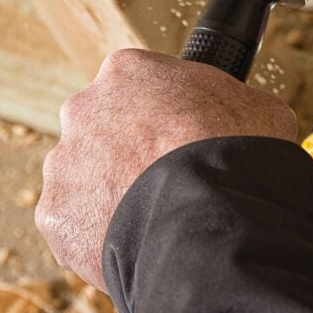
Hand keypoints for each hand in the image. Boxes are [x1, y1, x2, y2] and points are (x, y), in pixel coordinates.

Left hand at [36, 48, 296, 289]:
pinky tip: (139, 242)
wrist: (209, 220)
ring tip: (157, 218)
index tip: (180, 136)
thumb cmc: (238, 155)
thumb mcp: (257, 106)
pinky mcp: (55, 215)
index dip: (164, 116)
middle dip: (128, 153)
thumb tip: (241, 119)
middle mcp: (84, 109)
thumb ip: (228, 104)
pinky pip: (78, 225)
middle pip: (103, 130)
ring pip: (86, 179)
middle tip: (166, 179)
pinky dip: (101, 235)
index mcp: (128, 71)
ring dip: (113, 195)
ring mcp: (64, 164)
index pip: (139, 87)